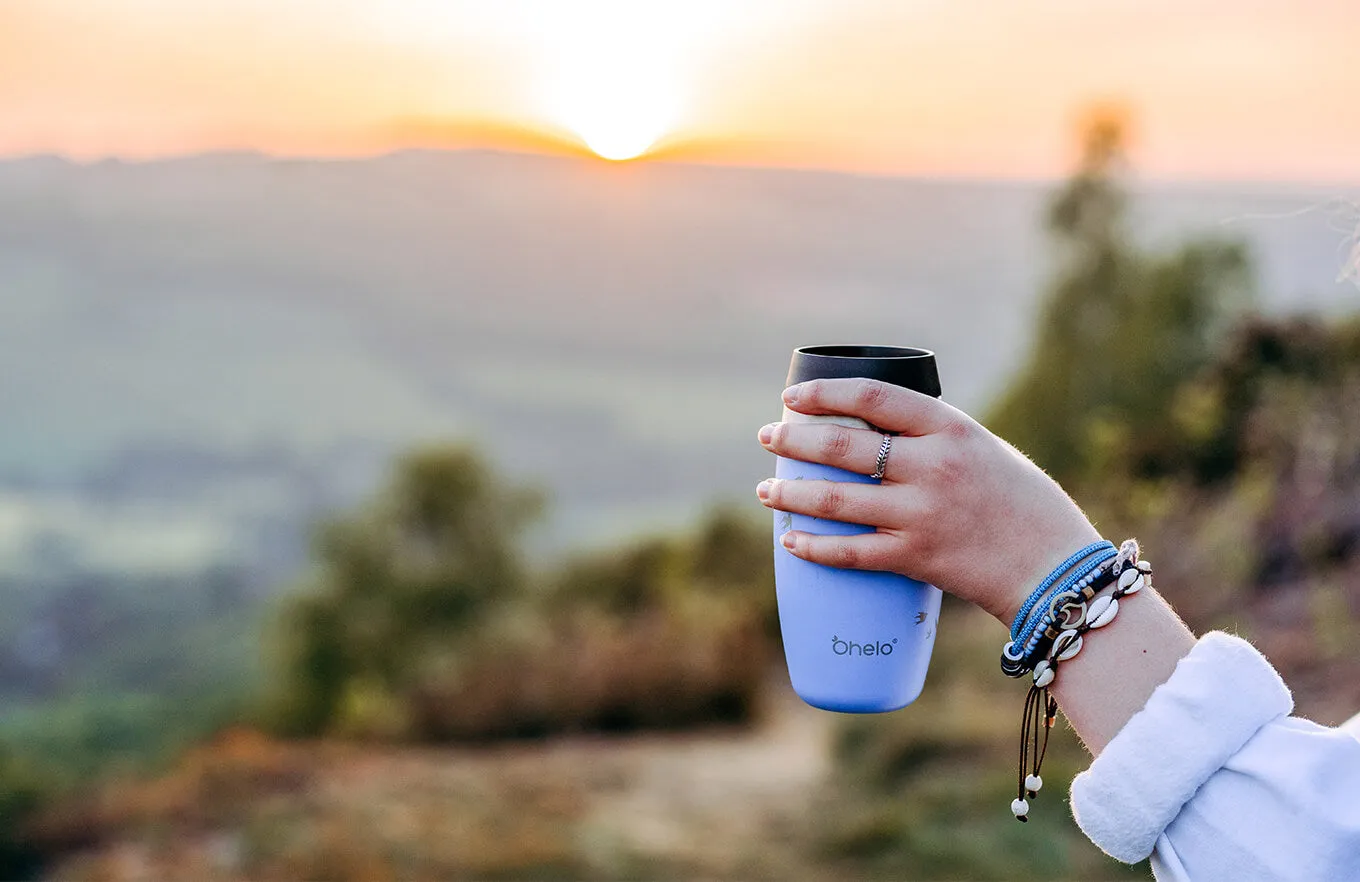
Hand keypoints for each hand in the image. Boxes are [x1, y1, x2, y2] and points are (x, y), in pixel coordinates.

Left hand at [756, 378, 1101, 626]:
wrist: (1056, 568)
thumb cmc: (1022, 504)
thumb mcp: (983, 449)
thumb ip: (932, 440)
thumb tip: (871, 433)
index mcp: (951, 428)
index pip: (873, 396)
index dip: (824, 392)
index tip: (793, 397)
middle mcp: (934, 466)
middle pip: (843, 445)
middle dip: (795, 440)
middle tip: (768, 438)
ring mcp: (922, 513)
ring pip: (836, 500)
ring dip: (792, 493)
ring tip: (767, 489)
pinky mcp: (917, 558)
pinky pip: (851, 551)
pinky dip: (815, 547)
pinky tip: (792, 540)